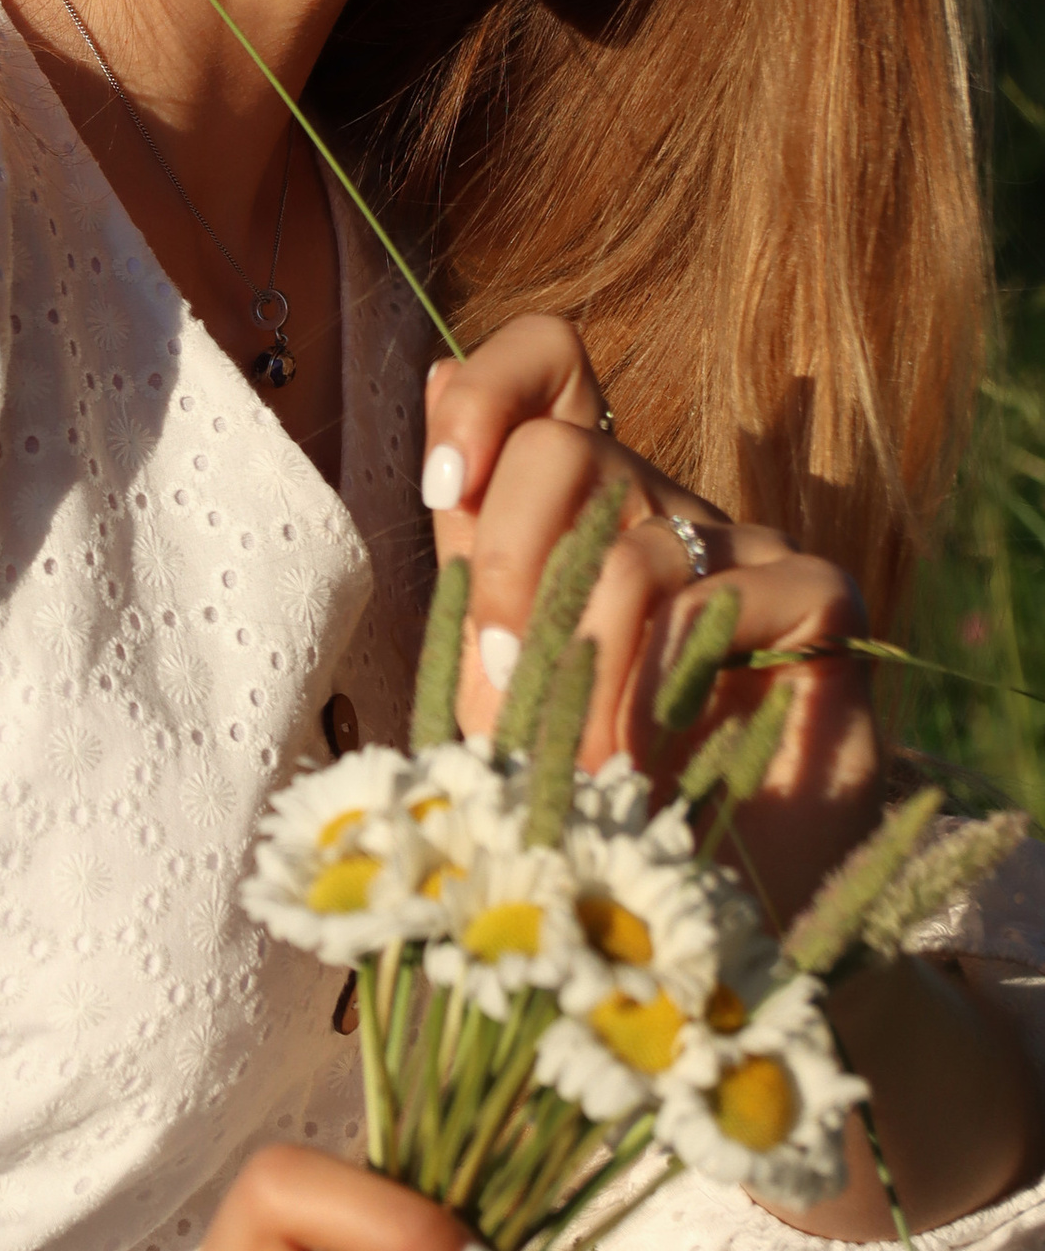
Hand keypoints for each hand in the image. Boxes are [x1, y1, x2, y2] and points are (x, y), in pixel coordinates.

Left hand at [420, 315, 881, 928]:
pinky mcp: (815, 600)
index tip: (446, 493)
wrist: (684, 892)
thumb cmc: (574, 777)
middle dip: (506, 565)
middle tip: (504, 668)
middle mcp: (663, 501)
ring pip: (629, 544)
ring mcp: (745, 546)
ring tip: (566, 753)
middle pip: (562, 450)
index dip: (486, 398)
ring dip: (574, 663)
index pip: (547, 358)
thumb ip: (472, 533)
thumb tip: (435, 371)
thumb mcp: (496, 656)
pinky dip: (647, 691)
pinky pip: (713, 605)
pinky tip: (630, 761)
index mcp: (582, 497)